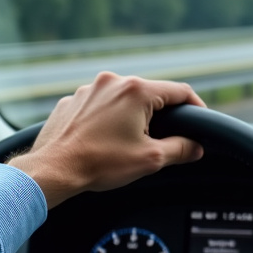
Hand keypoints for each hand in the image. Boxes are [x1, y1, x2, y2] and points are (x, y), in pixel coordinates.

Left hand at [7, 72, 205, 207]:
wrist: (52, 170)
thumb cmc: (99, 163)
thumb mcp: (150, 159)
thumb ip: (180, 149)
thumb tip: (196, 147)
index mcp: (136, 91)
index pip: (179, 91)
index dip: (195, 105)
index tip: (200, 119)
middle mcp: (112, 82)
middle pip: (149, 94)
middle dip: (159, 115)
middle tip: (162, 139)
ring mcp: (89, 90)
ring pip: (122, 99)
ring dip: (131, 117)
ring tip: (127, 143)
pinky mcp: (72, 101)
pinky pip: (99, 105)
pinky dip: (107, 119)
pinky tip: (104, 141)